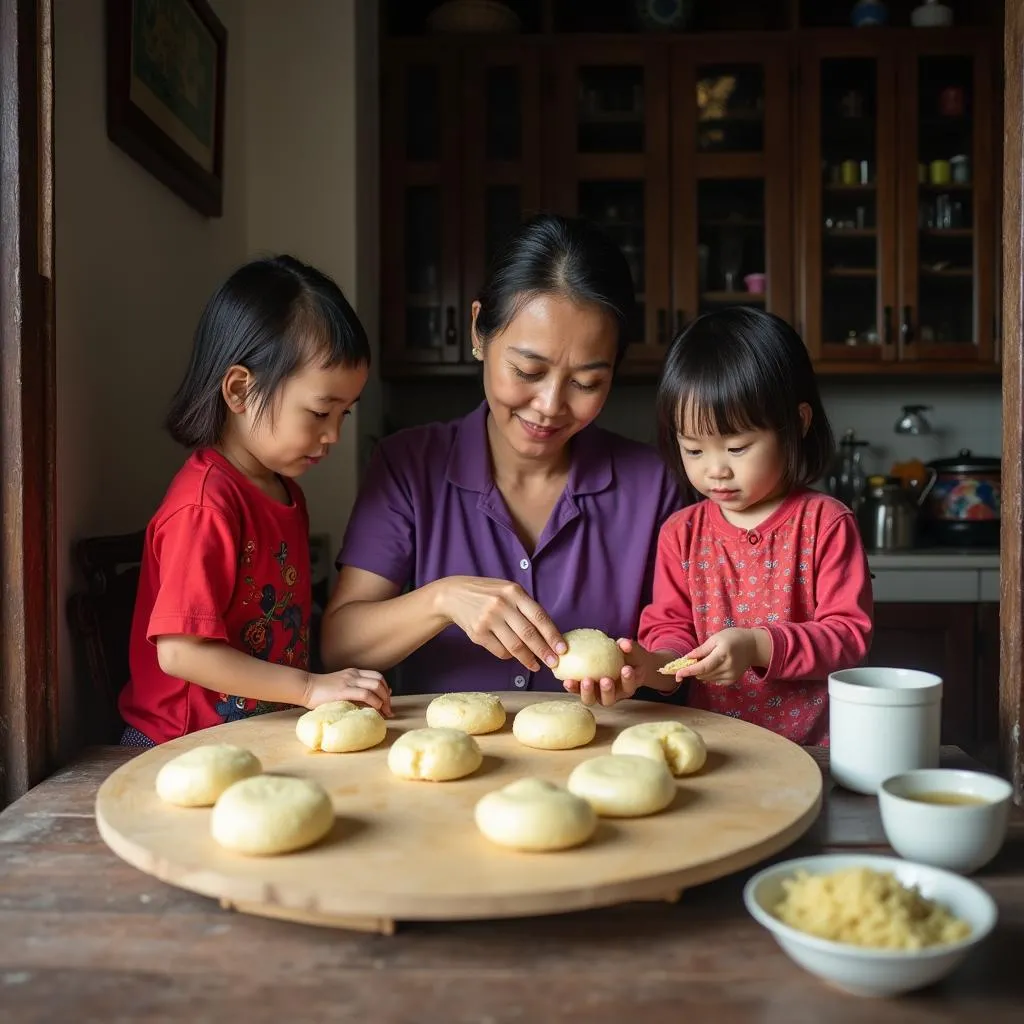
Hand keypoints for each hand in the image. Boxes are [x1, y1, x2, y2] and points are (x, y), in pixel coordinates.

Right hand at [303, 668, 392, 715]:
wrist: (305, 687)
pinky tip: (376, 709)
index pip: (378, 676)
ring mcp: (349, 681)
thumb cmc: (321, 692)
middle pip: (380, 681)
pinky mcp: (344, 691)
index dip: (386, 689)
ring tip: (384, 712)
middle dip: (388, 696)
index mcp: (354, 673)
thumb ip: (354, 691)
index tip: (387, 702)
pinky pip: (365, 694)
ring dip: (384, 700)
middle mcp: (354, 674)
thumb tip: (371, 701)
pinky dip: (375, 702)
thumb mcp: (341, 687)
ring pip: (376, 686)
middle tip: (388, 710)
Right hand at [434, 576, 565, 671]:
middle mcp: (501, 604)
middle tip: (554, 663)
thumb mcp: (508, 591)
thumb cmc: (488, 594)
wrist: (454, 595)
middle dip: (544, 651)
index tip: (562, 649)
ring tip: (536, 665)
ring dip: (528, 659)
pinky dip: (509, 656)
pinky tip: (514, 656)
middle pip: (528, 634)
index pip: (539, 616)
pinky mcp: (477, 633)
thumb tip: (548, 634)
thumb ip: (526, 607)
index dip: (552, 634)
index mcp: (513, 592)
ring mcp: (488, 619)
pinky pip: (500, 651)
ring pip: (514, 646)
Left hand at [560, 638, 650, 706]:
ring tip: (585, 680)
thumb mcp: (631, 651)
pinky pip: (577, 691)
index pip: (628, 686)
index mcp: (625, 687)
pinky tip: (567, 680)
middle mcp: (611, 695)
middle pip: (608, 700)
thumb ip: (629, 648)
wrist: (617, 661)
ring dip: (587, 692)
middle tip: (605, 680)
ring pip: (591, 700)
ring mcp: (596, 694)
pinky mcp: (583, 689)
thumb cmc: (628, 657)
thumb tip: (625, 644)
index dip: (628, 680)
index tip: (626, 668)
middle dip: (607, 691)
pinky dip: (572, 687)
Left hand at [673, 628, 767, 683]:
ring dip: (700, 673)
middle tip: (688, 662)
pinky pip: (714, 681)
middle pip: (704, 674)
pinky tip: (712, 666)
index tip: (677, 674)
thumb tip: (687, 658)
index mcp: (723, 653)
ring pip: (708, 678)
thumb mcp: (716, 638)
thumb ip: (702, 649)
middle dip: (692, 670)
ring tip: (702, 661)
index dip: (689, 671)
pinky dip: (709, 675)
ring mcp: (731, 675)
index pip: (703, 666)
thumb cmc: (732, 638)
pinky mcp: (732, 680)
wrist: (753, 646)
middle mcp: (728, 666)